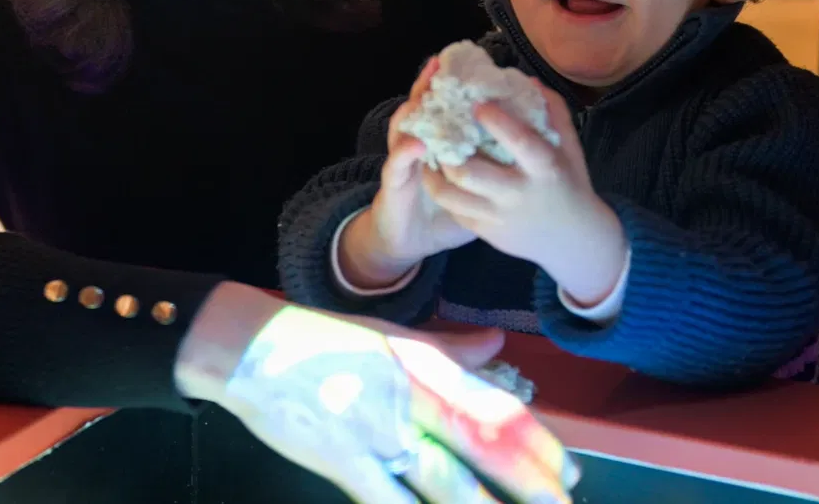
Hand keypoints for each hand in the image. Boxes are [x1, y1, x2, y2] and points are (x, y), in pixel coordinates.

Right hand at [176, 284, 577, 503]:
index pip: (494, 408)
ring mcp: (376, 434)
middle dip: (529, 484)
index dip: (536, 443)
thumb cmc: (319, 338)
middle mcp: (408, 399)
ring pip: (446, 484)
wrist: (250, 348)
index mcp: (422, 364)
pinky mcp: (344, 463)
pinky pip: (391, 503)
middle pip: (482, 448)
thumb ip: (445, 348)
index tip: (567, 470)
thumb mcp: (387, 332)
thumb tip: (497, 348)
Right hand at [340, 59, 478, 288]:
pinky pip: (396, 166)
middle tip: (439, 65)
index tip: (465, 64)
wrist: (410, 239)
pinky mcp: (393, 185)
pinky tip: (416, 145)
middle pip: (419, 108)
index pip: (444, 107)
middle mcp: (418, 145)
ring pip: (403, 129)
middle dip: (426, 87)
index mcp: (442, 141)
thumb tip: (526, 137)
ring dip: (413, 112)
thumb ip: (495, 160)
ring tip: (422, 95)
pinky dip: (404, 154)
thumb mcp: (475, 184)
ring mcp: (404, 163)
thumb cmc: (449, 211)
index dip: (450, 86)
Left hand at [423, 82, 626, 307]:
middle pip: (471, 173)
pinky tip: (437, 174)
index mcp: (545, 169)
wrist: (574, 240)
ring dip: (434, 172)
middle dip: (448, 150)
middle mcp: (519, 194)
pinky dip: (441, 190)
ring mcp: (500, 216)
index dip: (498, 122)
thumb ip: (553, 112)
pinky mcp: (487, 232)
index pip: (521, 143)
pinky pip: (455, 210)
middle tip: (438, 129)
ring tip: (429, 152)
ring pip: (452, 195)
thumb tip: (528, 80)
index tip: (478, 103)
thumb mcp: (569, 148)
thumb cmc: (570, 184)